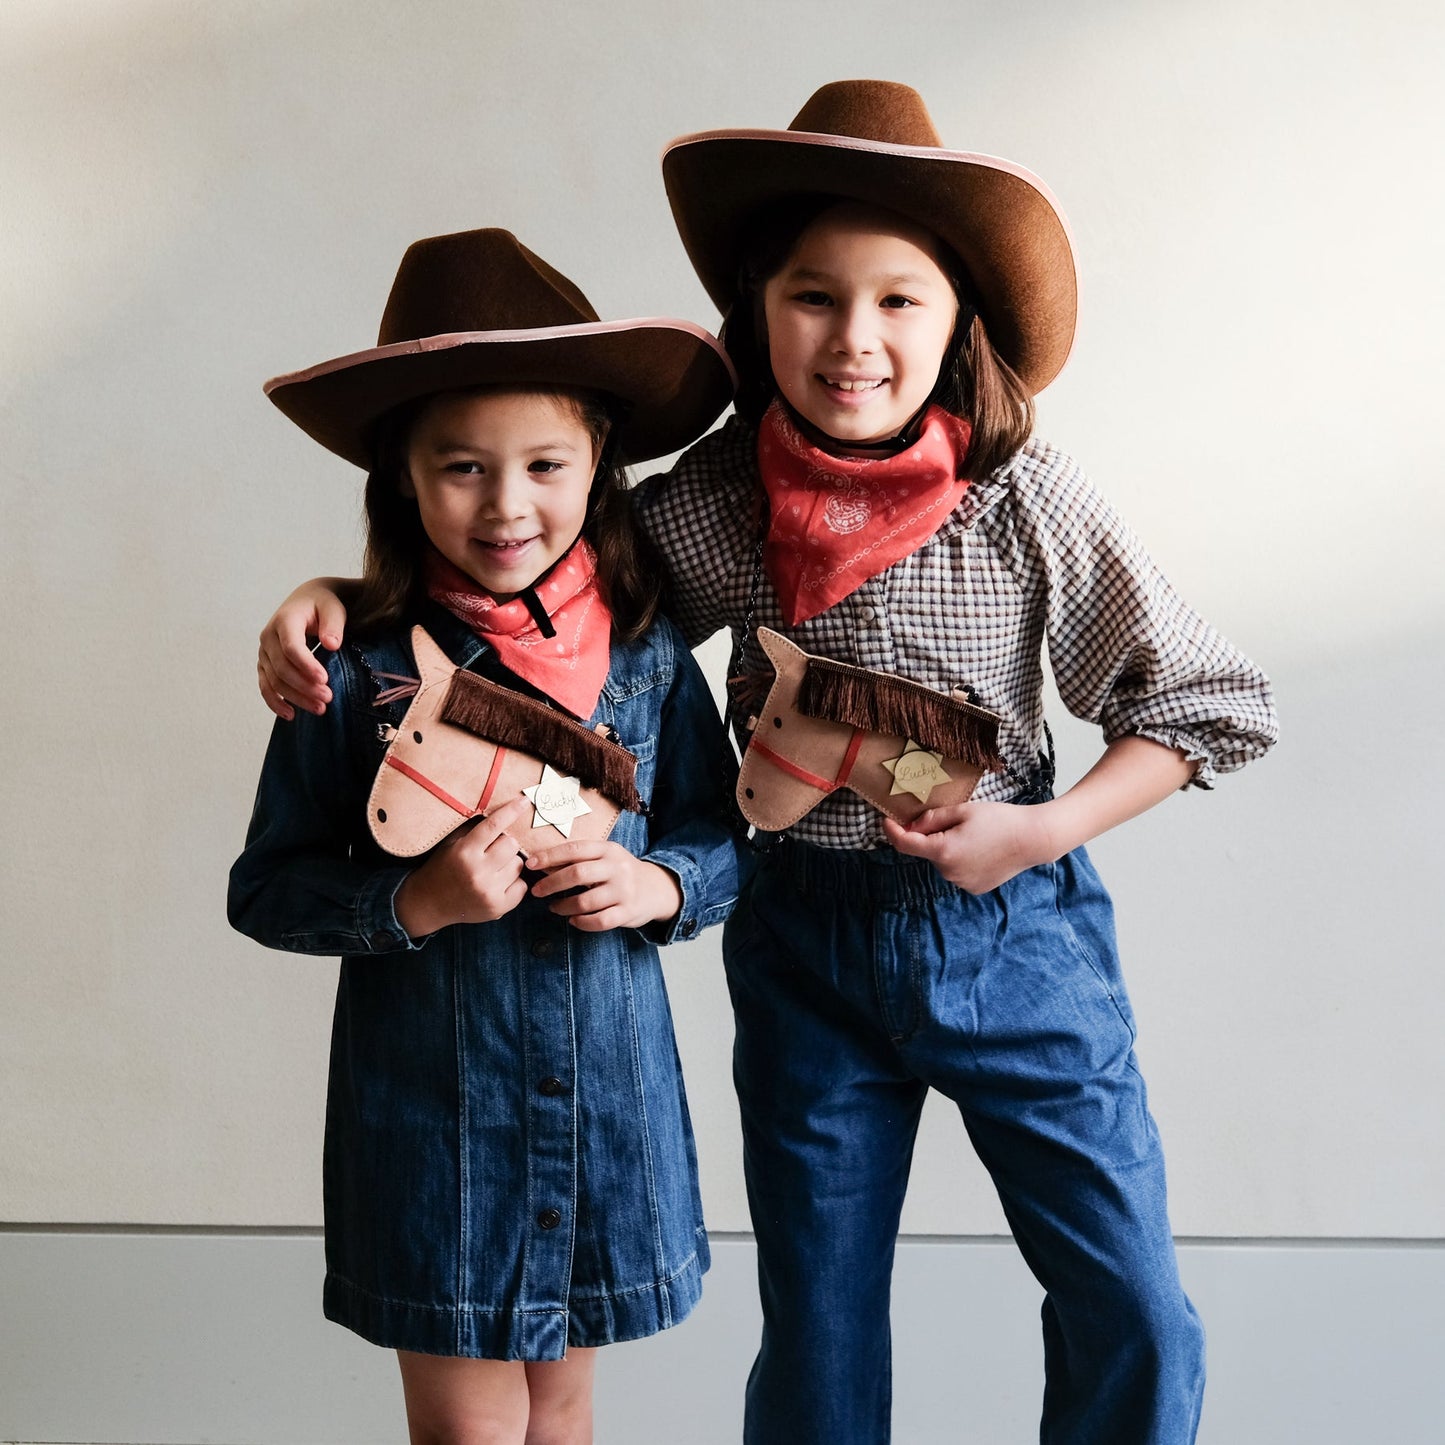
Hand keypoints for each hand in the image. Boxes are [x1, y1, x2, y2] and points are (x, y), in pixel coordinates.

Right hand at [258, 578, 350, 719]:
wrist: (308, 601)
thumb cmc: (323, 605)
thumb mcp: (333, 608)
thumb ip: (333, 624)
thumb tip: (332, 643)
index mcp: (285, 620)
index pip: (291, 647)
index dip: (306, 665)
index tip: (325, 679)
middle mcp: (269, 637)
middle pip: (282, 668)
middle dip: (304, 686)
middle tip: (328, 698)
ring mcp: (265, 652)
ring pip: (274, 680)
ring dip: (295, 697)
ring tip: (319, 708)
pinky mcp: (266, 664)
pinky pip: (265, 686)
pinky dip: (275, 701)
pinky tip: (290, 714)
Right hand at [393, 795, 532, 934]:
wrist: (429, 903)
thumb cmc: (442, 868)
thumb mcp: (451, 843)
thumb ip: (474, 829)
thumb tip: (503, 811)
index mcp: (464, 852)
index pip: (494, 826)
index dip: (511, 811)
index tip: (525, 801)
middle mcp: (478, 872)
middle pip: (511, 844)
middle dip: (505, 844)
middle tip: (493, 850)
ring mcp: (489, 892)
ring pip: (518, 864)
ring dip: (510, 863)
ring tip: (493, 868)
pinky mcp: (498, 907)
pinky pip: (522, 886)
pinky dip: (514, 882)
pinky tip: (498, 883)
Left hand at [525, 840, 683, 932]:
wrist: (656, 889)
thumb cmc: (619, 872)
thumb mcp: (605, 857)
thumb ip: (579, 858)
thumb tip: (540, 862)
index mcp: (608, 850)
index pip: (575, 849)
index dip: (550, 856)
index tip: (530, 864)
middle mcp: (617, 868)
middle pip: (578, 874)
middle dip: (551, 883)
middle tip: (536, 891)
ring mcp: (624, 891)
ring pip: (586, 901)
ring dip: (563, 906)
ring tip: (554, 907)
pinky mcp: (627, 912)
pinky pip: (599, 921)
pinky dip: (581, 922)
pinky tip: (573, 920)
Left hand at [882, 800, 1056, 894]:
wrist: (1033, 839)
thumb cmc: (999, 819)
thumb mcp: (962, 810)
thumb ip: (931, 819)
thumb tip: (910, 827)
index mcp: (943, 851)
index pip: (905, 844)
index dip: (891, 831)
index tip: (885, 820)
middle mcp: (949, 872)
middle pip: (928, 851)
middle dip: (933, 836)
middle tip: (957, 820)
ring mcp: (962, 883)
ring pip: (943, 861)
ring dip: (948, 848)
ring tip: (977, 834)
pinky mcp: (974, 888)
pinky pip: (958, 871)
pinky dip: (962, 859)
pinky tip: (983, 849)